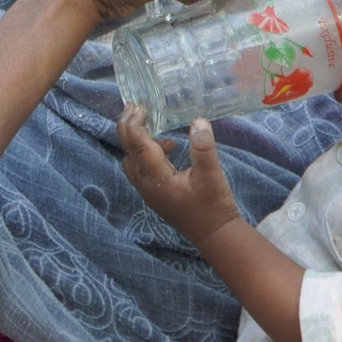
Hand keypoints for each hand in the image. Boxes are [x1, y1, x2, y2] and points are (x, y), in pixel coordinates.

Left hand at [118, 114, 241, 244]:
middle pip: (128, 151)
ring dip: (135, 139)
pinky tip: (168, 146)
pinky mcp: (154, 193)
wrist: (214, 234)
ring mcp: (148, 191)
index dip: (136, 124)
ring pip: (131, 160)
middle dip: (127, 127)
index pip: (138, 146)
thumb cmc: (213, 206)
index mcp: (157, 178)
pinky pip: (139, 168)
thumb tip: (198, 121)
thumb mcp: (212, 175)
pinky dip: (145, 152)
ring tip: (149, 122)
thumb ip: (203, 148)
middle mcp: (146, 185)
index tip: (139, 106)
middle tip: (133, 107)